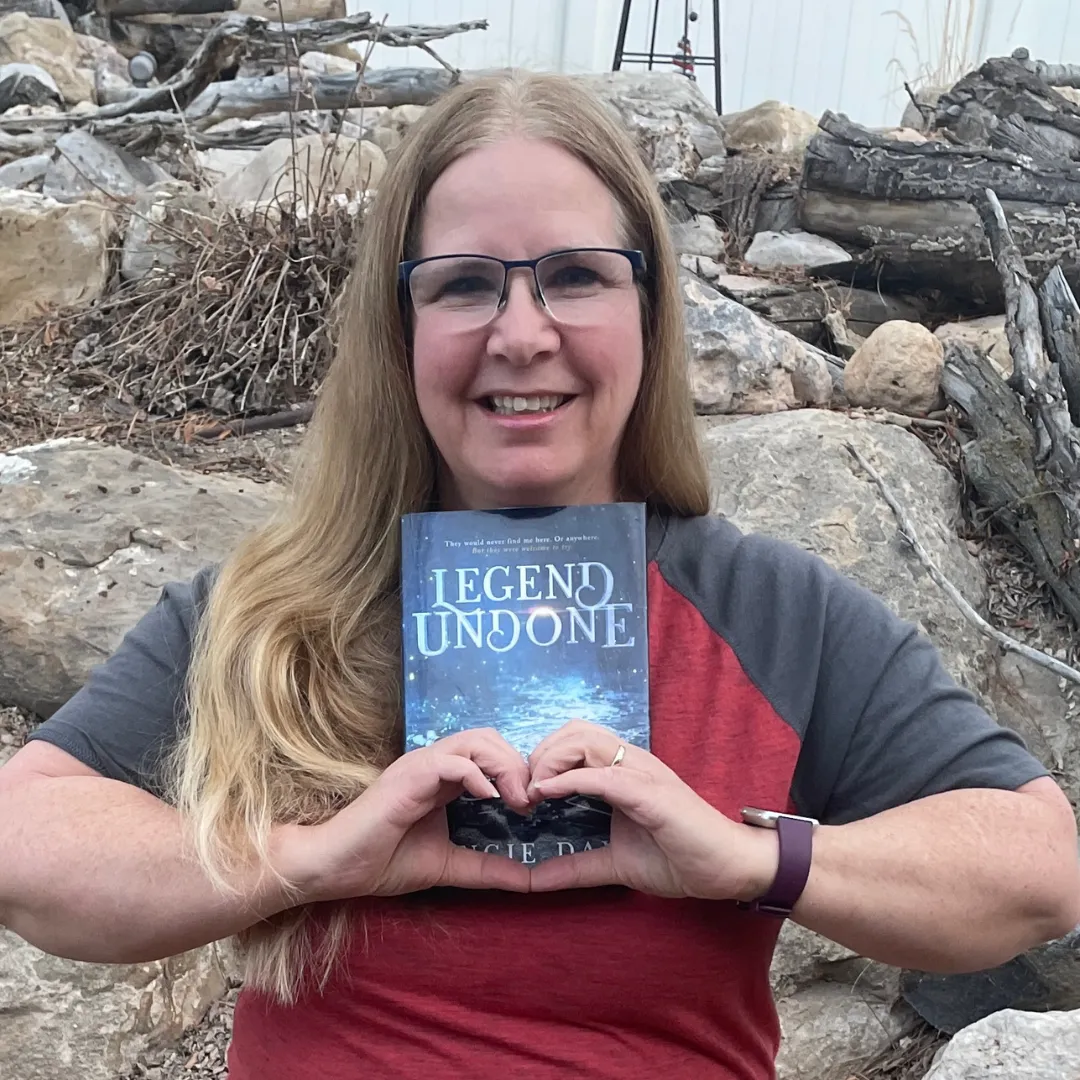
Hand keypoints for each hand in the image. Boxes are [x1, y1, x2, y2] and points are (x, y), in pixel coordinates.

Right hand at [281, 728, 532, 900]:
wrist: (335, 868)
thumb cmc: (382, 862)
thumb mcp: (449, 865)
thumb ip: (487, 869)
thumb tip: (530, 881)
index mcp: (442, 778)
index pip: (490, 753)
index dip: (516, 772)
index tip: (532, 806)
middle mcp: (434, 764)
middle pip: (489, 737)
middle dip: (516, 765)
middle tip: (529, 802)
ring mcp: (420, 766)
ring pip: (475, 740)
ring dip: (504, 766)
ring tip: (515, 800)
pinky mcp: (408, 776)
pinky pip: (451, 761)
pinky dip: (477, 774)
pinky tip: (489, 799)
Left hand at [524, 720, 777, 899]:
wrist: (728, 867)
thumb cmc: (679, 857)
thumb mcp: (615, 863)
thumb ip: (576, 866)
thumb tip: (533, 880)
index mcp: (623, 771)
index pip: (574, 740)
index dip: (544, 758)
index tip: (525, 793)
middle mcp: (631, 762)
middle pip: (573, 731)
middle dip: (540, 754)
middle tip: (525, 791)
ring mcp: (642, 773)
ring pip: (584, 741)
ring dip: (550, 762)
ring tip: (535, 793)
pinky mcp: (651, 793)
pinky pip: (604, 775)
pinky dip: (571, 780)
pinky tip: (548, 794)